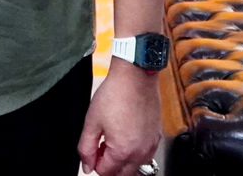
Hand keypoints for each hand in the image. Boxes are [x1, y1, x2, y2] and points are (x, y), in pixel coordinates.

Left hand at [78, 61, 163, 175]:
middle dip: (109, 165)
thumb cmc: (115, 94)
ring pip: (135, 167)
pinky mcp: (156, 137)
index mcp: (123, 151)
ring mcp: (151, 145)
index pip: (106, 172)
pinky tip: (126, 135)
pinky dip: (134, 152)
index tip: (93, 151)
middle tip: (101, 147)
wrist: (135, 76)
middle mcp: (140, 152)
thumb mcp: (92, 122)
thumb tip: (87, 166)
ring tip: (113, 140)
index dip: (95, 163)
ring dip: (123, 160)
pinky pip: (145, 155)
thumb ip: (86, 148)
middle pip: (122, 174)